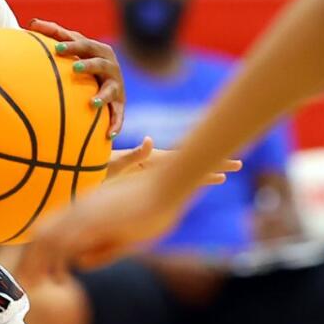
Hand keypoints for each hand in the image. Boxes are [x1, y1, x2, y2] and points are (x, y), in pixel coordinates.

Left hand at [15, 171, 188, 284]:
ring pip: (49, 240)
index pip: (50, 229)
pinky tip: (57, 279)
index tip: (33, 270)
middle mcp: (79, 209)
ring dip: (38, 264)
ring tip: (33, 285)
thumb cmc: (154, 207)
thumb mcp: (125, 235)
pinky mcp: (94, 220)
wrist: (169, 184)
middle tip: (25, 283)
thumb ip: (102, 250)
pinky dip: (57, 262)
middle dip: (31, 260)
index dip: (38, 251)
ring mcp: (85, 213)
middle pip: (42, 235)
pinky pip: (67, 242)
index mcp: (84, 209)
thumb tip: (79, 264)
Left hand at [29, 18, 124, 137]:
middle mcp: (109, 66)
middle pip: (100, 63)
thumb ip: (53, 34)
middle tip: (75, 67)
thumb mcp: (71, 49)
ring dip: (103, 96)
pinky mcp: (119, 104)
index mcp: (97, 50)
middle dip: (89, 64)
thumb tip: (31, 22)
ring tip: (93, 103)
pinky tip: (109, 135)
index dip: (71, 46)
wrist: (106, 80)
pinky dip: (116, 124)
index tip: (56, 48)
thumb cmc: (82, 60)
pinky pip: (119, 115)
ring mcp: (116, 85)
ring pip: (112, 90)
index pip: (83, 44)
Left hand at [107, 137, 240, 184]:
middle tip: (239, 164)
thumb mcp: (116, 166)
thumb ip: (134, 156)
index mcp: (151, 161)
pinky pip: (171, 179)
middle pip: (190, 164)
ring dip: (203, 173)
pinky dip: (186, 180)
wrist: (83, 175)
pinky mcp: (144, 178)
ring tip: (224, 176)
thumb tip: (151, 140)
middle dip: (214, 164)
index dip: (208, 161)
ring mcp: (150, 171)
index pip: (186, 160)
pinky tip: (195, 182)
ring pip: (183, 172)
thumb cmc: (97, 171)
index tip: (230, 164)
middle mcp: (154, 164)